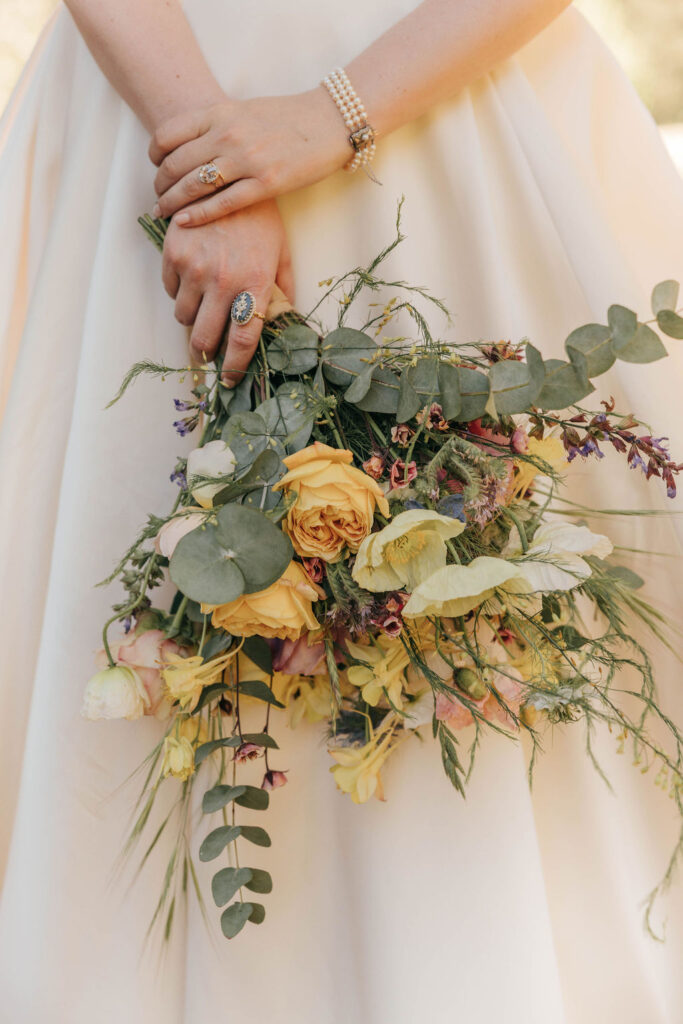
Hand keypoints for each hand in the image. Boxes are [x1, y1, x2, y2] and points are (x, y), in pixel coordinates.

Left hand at [149, 89, 349, 225]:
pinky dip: (197, 215)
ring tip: (163, 212)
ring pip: (193, 185)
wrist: (330, 122)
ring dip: (172, 201)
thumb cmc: (289, 117)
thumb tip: (193, 142)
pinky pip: (221, 204)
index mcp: (220, 112)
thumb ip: (218, 124)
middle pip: (175, 163)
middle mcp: (228, 134)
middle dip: (160, 184)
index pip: (168, 134)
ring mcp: (246, 160)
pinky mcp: (265, 184)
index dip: (154, 154)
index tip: (155, 166)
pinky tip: (183, 222)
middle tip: (157, 197)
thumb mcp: (245, 110)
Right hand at [162, 199, 294, 384]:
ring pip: (183, 316)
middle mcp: (223, 281)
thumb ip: (282, 289)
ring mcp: (195, 268)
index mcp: (254, 284)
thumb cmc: (260, 216)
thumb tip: (285, 321)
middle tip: (208, 354)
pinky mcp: (174, 253)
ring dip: (193, 319)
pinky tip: (191, 278)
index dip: (235, 367)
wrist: (226, 174)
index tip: (230, 381)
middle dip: (205, 352)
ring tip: (203, 307)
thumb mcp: (281, 251)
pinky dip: (179, 291)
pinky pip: (170, 289)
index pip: (242, 340)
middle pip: (204, 339)